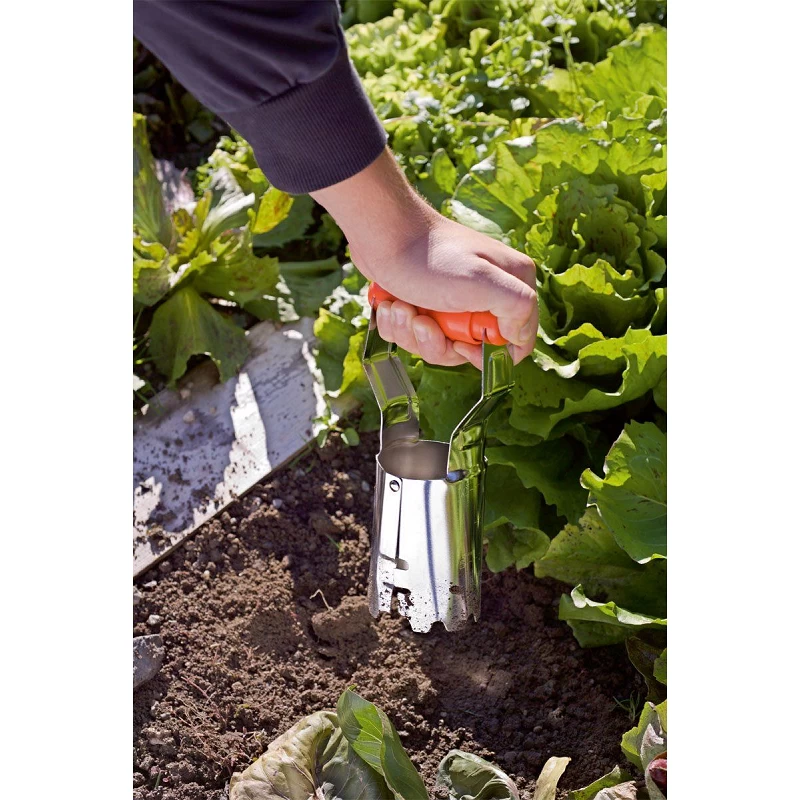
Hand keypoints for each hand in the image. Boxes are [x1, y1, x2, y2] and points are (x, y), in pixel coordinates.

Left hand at [311, 148, 536, 367]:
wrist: (382, 233)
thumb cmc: (430, 256)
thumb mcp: (483, 282)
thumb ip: (517, 308)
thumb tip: (519, 336)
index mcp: (512, 285)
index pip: (515, 341)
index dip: (485, 354)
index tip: (459, 344)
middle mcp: (488, 293)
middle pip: (471, 348)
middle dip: (437, 342)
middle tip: (420, 319)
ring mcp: (456, 299)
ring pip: (439, 344)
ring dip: (413, 333)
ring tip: (401, 307)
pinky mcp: (428, 303)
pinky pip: (417, 334)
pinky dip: (400, 325)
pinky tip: (392, 304)